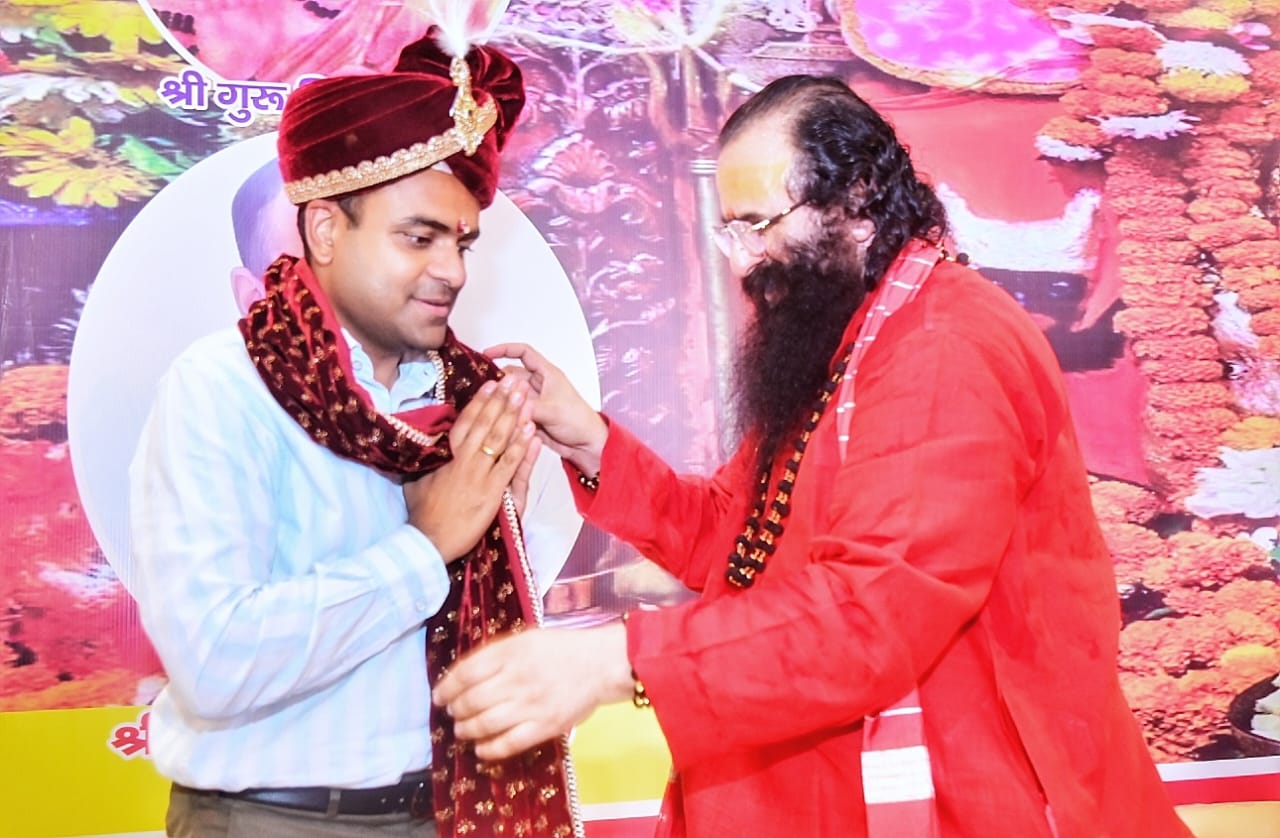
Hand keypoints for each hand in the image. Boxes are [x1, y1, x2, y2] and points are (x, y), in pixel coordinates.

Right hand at [404, 377, 534, 559]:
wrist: (429, 541)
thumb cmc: (422, 515)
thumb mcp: (416, 482)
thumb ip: (426, 463)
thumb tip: (423, 447)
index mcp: (447, 457)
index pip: (465, 423)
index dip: (479, 402)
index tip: (489, 385)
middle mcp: (464, 460)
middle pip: (485, 424)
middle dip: (501, 400)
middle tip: (512, 380)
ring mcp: (479, 474)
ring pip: (499, 438)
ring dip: (514, 415)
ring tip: (525, 395)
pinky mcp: (493, 492)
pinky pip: (510, 464)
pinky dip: (522, 446)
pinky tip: (531, 431)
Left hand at [433, 623, 632, 760]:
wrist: (600, 664)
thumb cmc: (561, 649)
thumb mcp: (525, 640)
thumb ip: (497, 655)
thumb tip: (464, 675)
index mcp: (511, 653)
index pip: (467, 672)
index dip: (447, 687)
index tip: (439, 696)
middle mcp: (517, 679)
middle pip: (472, 700)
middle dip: (456, 710)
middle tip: (452, 713)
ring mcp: (531, 705)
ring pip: (486, 723)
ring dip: (467, 730)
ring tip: (462, 730)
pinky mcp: (545, 726)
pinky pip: (509, 743)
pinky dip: (489, 749)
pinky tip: (481, 749)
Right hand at [486, 343, 607, 478]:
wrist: (586, 445)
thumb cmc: (579, 421)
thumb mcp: (552, 410)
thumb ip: (528, 405)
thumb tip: (506, 403)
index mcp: (547, 374)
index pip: (523, 353)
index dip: (505, 349)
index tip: (487, 354)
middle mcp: (538, 385)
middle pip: (511, 376)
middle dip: (498, 380)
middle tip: (483, 389)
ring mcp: (532, 402)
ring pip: (510, 396)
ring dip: (501, 400)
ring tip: (486, 405)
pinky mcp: (529, 417)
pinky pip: (512, 412)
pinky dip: (505, 415)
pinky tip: (496, 419)